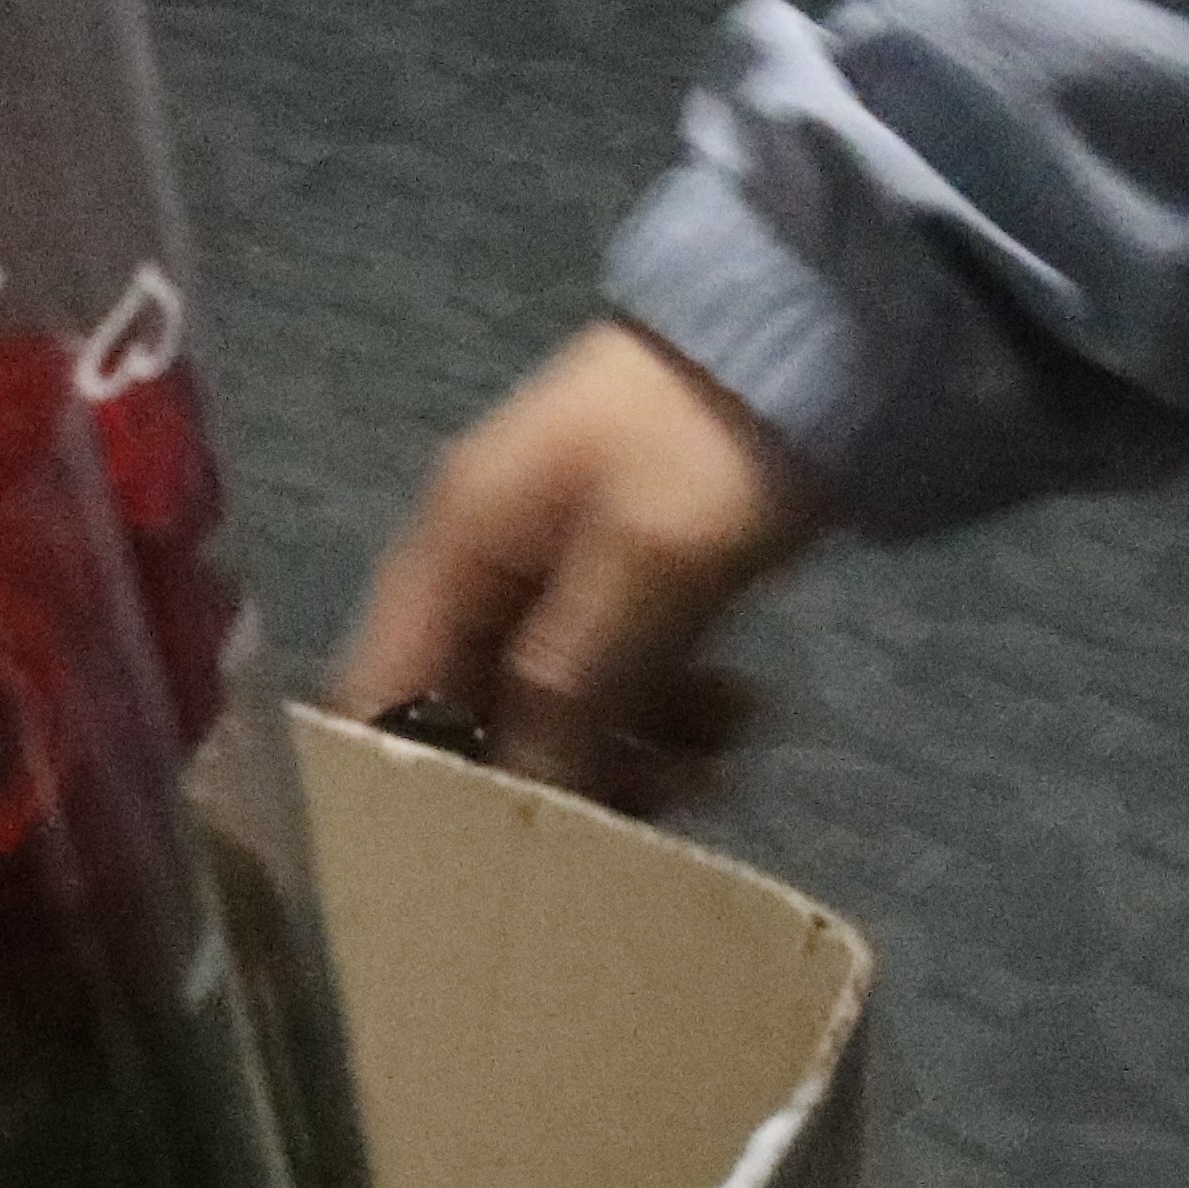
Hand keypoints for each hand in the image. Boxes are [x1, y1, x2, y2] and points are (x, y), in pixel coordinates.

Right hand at [335, 320, 819, 809]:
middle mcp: (480, 561)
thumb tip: (522, 787)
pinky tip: (734, 720)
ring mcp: (551, 567)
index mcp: (455, 544)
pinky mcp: (618, 575)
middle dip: (545, 774)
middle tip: (641, 824)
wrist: (811, 335)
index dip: (405, 776)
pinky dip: (663, 710)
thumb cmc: (706, 443)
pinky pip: (613, 671)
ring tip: (718, 769)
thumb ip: (572, 674)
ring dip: (623, 749)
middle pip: (468, 706)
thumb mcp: (645, 558)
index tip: (467, 852)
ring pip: (549, 699)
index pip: (377, 683)